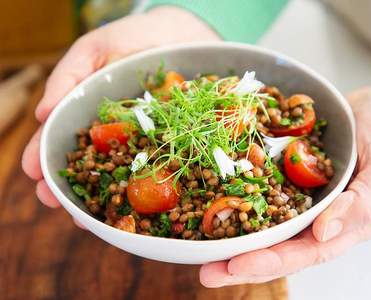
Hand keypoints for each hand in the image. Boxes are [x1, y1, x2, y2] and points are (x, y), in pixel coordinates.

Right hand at [22, 7, 218, 210]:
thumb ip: (69, 76)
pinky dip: (150, 189)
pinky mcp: (176, 144)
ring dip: (104, 196)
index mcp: (94, 112)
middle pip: (91, 162)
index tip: (33, 174)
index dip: (46, 155)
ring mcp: (147, 141)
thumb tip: (42, 114)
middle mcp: (118, 132)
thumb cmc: (136, 37)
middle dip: (71, 184)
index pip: (65, 138)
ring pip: (124, 174)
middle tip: (55, 202)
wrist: (184, 35)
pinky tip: (138, 208)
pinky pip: (163, 169)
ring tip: (86, 216)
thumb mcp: (96, 49)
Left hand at [200, 73, 370, 286]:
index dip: (270, 262)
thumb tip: (324, 235)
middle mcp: (322, 217)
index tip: (234, 267)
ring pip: (267, 225)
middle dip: (243, 262)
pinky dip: (241, 205)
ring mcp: (304, 198)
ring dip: (236, 239)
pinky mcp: (291, 178)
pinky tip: (216, 210)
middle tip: (206, 272)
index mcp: (347, 224)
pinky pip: (265, 195)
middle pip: (280, 246)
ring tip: (202, 252)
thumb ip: (363, 203)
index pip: (306, 252)